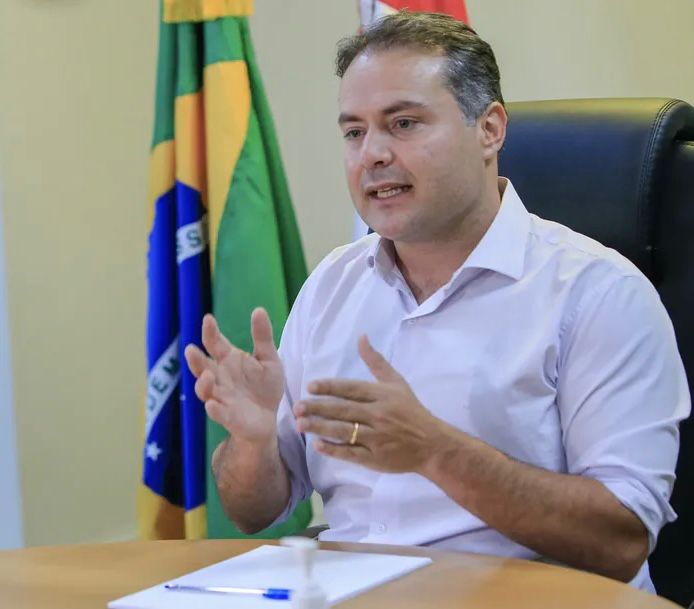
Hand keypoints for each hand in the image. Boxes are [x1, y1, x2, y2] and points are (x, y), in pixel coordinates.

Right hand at [184, 308, 283, 445]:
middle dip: (195, 359)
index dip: (210, 331)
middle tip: (190, 349)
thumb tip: (258, 309)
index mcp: (228, 359)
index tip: (208, 319)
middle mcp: (219, 377)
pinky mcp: (228, 416)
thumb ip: (262, 336)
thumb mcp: (268, 358)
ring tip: (206, 375)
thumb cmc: (265, 385)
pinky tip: (212, 405)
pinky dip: (214, 409)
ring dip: (202, 384)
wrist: (270, 417)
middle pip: (201, 366)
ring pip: (205, 390)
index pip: (214, 343)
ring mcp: (221, 397)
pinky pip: (218, 413)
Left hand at [292, 335, 450, 473]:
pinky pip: (352, 453)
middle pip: (344, 410)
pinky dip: (335, 450)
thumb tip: (361, 336)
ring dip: (321, 428)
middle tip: (297, 407)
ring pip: (344, 431)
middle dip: (318, 408)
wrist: (432, 444)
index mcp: (382, 395)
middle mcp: (378, 415)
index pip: (351, 389)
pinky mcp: (376, 458)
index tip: (310, 387)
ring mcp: (377, 438)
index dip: (330, 387)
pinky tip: (318, 446)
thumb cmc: (411, 411)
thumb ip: (376, 361)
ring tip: (301, 424)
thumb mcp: (396, 382)